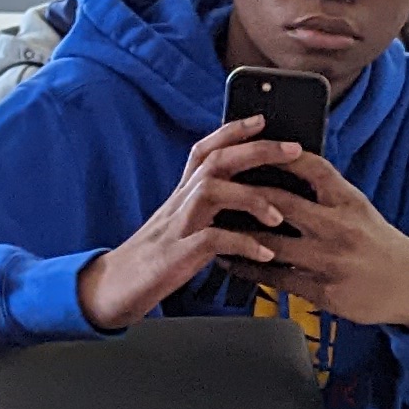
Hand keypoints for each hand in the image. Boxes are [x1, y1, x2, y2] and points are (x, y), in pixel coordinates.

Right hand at [74, 119, 301, 330]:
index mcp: (181, 195)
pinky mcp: (177, 253)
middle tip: (294, 149)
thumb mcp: (181, 227)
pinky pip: (213, 240)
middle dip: (258, 149)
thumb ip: (207, 212)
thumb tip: (246, 204)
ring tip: (279, 216)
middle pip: (217, 160)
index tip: (262, 119)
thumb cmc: (154, 260)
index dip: (232, 131)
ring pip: (212, 190)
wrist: (114, 289)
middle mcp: (179, 201)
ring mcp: (177, 225)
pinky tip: (264, 254)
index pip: (205, 150)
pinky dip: (243, 244)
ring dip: (252, 198)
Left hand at [208, 147, 408, 332]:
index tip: (253, 148)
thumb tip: (281, 171)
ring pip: (272, 244)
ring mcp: (330, 260)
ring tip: (214, 227)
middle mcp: (340, 227)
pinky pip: (275, 277)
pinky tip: (231, 259)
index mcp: (349, 201)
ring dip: (238, 236)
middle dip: (247, 196)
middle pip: (283, 203)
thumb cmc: (376, 241)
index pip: (313, 168)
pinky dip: (249, 267)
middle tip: (218, 190)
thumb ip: (324, 193)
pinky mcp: (323, 290)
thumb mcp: (357, 208)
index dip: (281, 157)